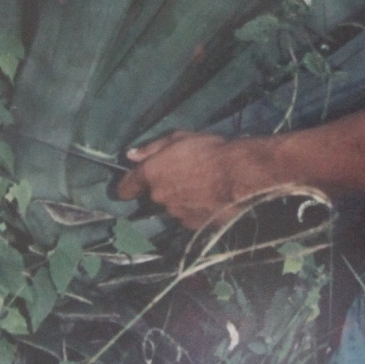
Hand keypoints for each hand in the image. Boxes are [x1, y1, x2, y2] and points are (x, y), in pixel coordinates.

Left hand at [116, 131, 239, 229]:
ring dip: (180, 198)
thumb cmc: (209, 150)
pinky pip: (188, 216)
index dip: (127, 186)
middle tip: (184, 173)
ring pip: (172, 206)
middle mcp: (159, 197)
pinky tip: (209, 198)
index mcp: (151, 174)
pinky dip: (194, 208)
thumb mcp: (179, 138)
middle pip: (153, 195)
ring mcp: (176, 214)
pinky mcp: (193, 225)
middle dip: (164, 186)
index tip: (131, 184)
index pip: (125, 187)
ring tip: (202, 185)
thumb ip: (151, 148)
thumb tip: (130, 155)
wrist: (239, 174)